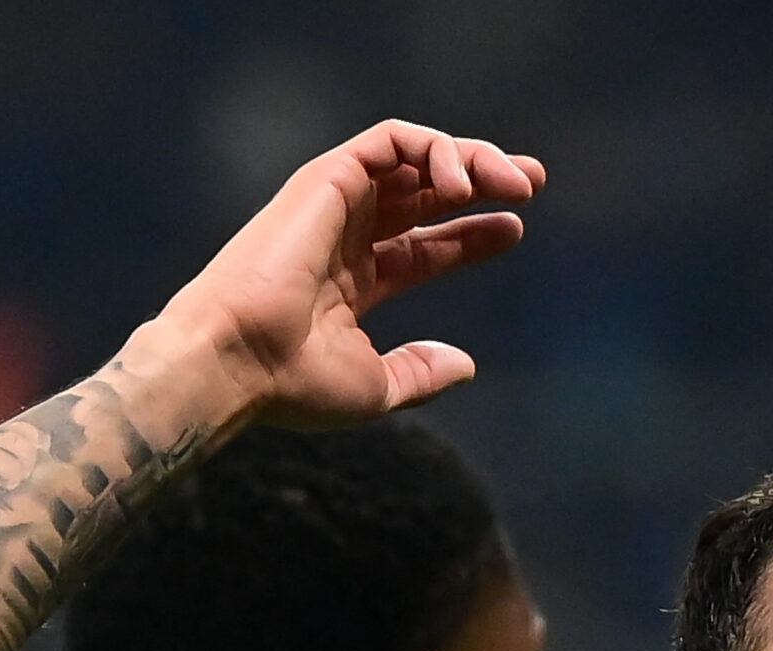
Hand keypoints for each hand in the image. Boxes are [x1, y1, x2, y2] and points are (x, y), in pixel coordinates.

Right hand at [147, 120, 544, 424]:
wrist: (240, 362)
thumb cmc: (294, 384)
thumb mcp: (376, 387)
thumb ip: (420, 373)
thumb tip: (466, 364)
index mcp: (351, 281)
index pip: (421, 246)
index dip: (470, 235)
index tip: (515, 229)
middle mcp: (342, 236)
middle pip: (422, 191)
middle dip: (481, 177)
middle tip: (533, 181)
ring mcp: (333, 205)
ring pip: (412, 156)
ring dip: (469, 158)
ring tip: (514, 184)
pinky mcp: (325, 178)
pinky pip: (391, 141)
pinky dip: (434, 149)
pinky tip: (463, 185)